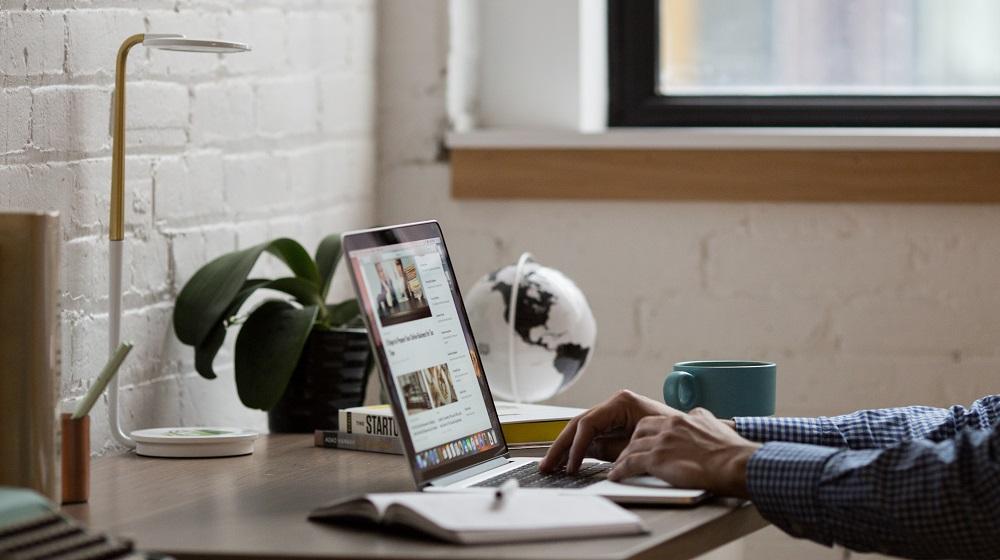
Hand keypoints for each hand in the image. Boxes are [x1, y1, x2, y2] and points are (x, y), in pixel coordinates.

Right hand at [540, 390, 682, 473]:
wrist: (699, 443)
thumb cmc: (673, 439)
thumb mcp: (637, 447)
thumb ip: (609, 450)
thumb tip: (583, 457)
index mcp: (621, 403)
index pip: (587, 424)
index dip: (574, 447)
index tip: (570, 466)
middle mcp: (616, 404)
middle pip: (579, 425)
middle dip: (561, 447)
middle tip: (546, 466)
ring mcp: (615, 414)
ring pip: (582, 430)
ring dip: (566, 448)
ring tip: (551, 466)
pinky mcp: (616, 425)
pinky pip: (592, 436)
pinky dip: (579, 449)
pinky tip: (568, 463)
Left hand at [608, 407, 760, 498]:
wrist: (735, 464)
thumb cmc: (731, 451)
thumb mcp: (714, 424)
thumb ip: (701, 419)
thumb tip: (698, 417)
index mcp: (681, 418)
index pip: (654, 422)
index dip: (645, 433)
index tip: (641, 441)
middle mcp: (669, 426)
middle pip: (639, 431)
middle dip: (631, 442)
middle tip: (626, 453)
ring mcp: (662, 442)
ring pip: (632, 447)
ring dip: (623, 458)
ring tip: (618, 467)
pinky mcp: (658, 460)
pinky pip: (631, 463)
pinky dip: (621, 470)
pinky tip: (616, 476)